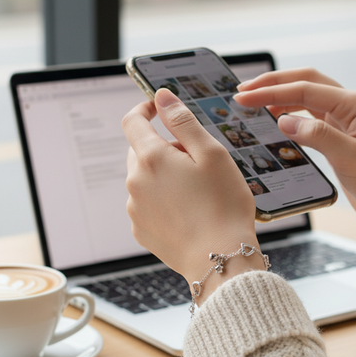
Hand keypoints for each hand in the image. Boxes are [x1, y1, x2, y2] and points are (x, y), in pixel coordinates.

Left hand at [122, 89, 264, 302]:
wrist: (220, 259)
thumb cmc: (222, 205)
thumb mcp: (210, 153)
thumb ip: (182, 121)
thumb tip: (161, 97)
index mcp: (151, 159)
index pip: (133, 121)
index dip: (144, 109)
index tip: (157, 107)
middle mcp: (135, 182)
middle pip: (141, 151)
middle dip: (164, 147)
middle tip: (195, 161)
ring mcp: (135, 208)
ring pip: (144, 177)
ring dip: (163, 174)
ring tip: (195, 191)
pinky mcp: (141, 229)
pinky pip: (146, 202)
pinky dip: (161, 198)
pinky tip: (186, 210)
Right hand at [234, 68, 355, 259]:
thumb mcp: (349, 158)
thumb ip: (316, 135)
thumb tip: (283, 120)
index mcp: (355, 104)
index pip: (304, 89)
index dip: (270, 92)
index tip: (244, 96)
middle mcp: (349, 106)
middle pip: (304, 82)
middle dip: (272, 84)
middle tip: (244, 90)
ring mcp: (343, 119)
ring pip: (305, 96)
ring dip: (279, 96)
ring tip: (254, 101)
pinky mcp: (336, 134)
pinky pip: (308, 115)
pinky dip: (289, 112)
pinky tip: (276, 118)